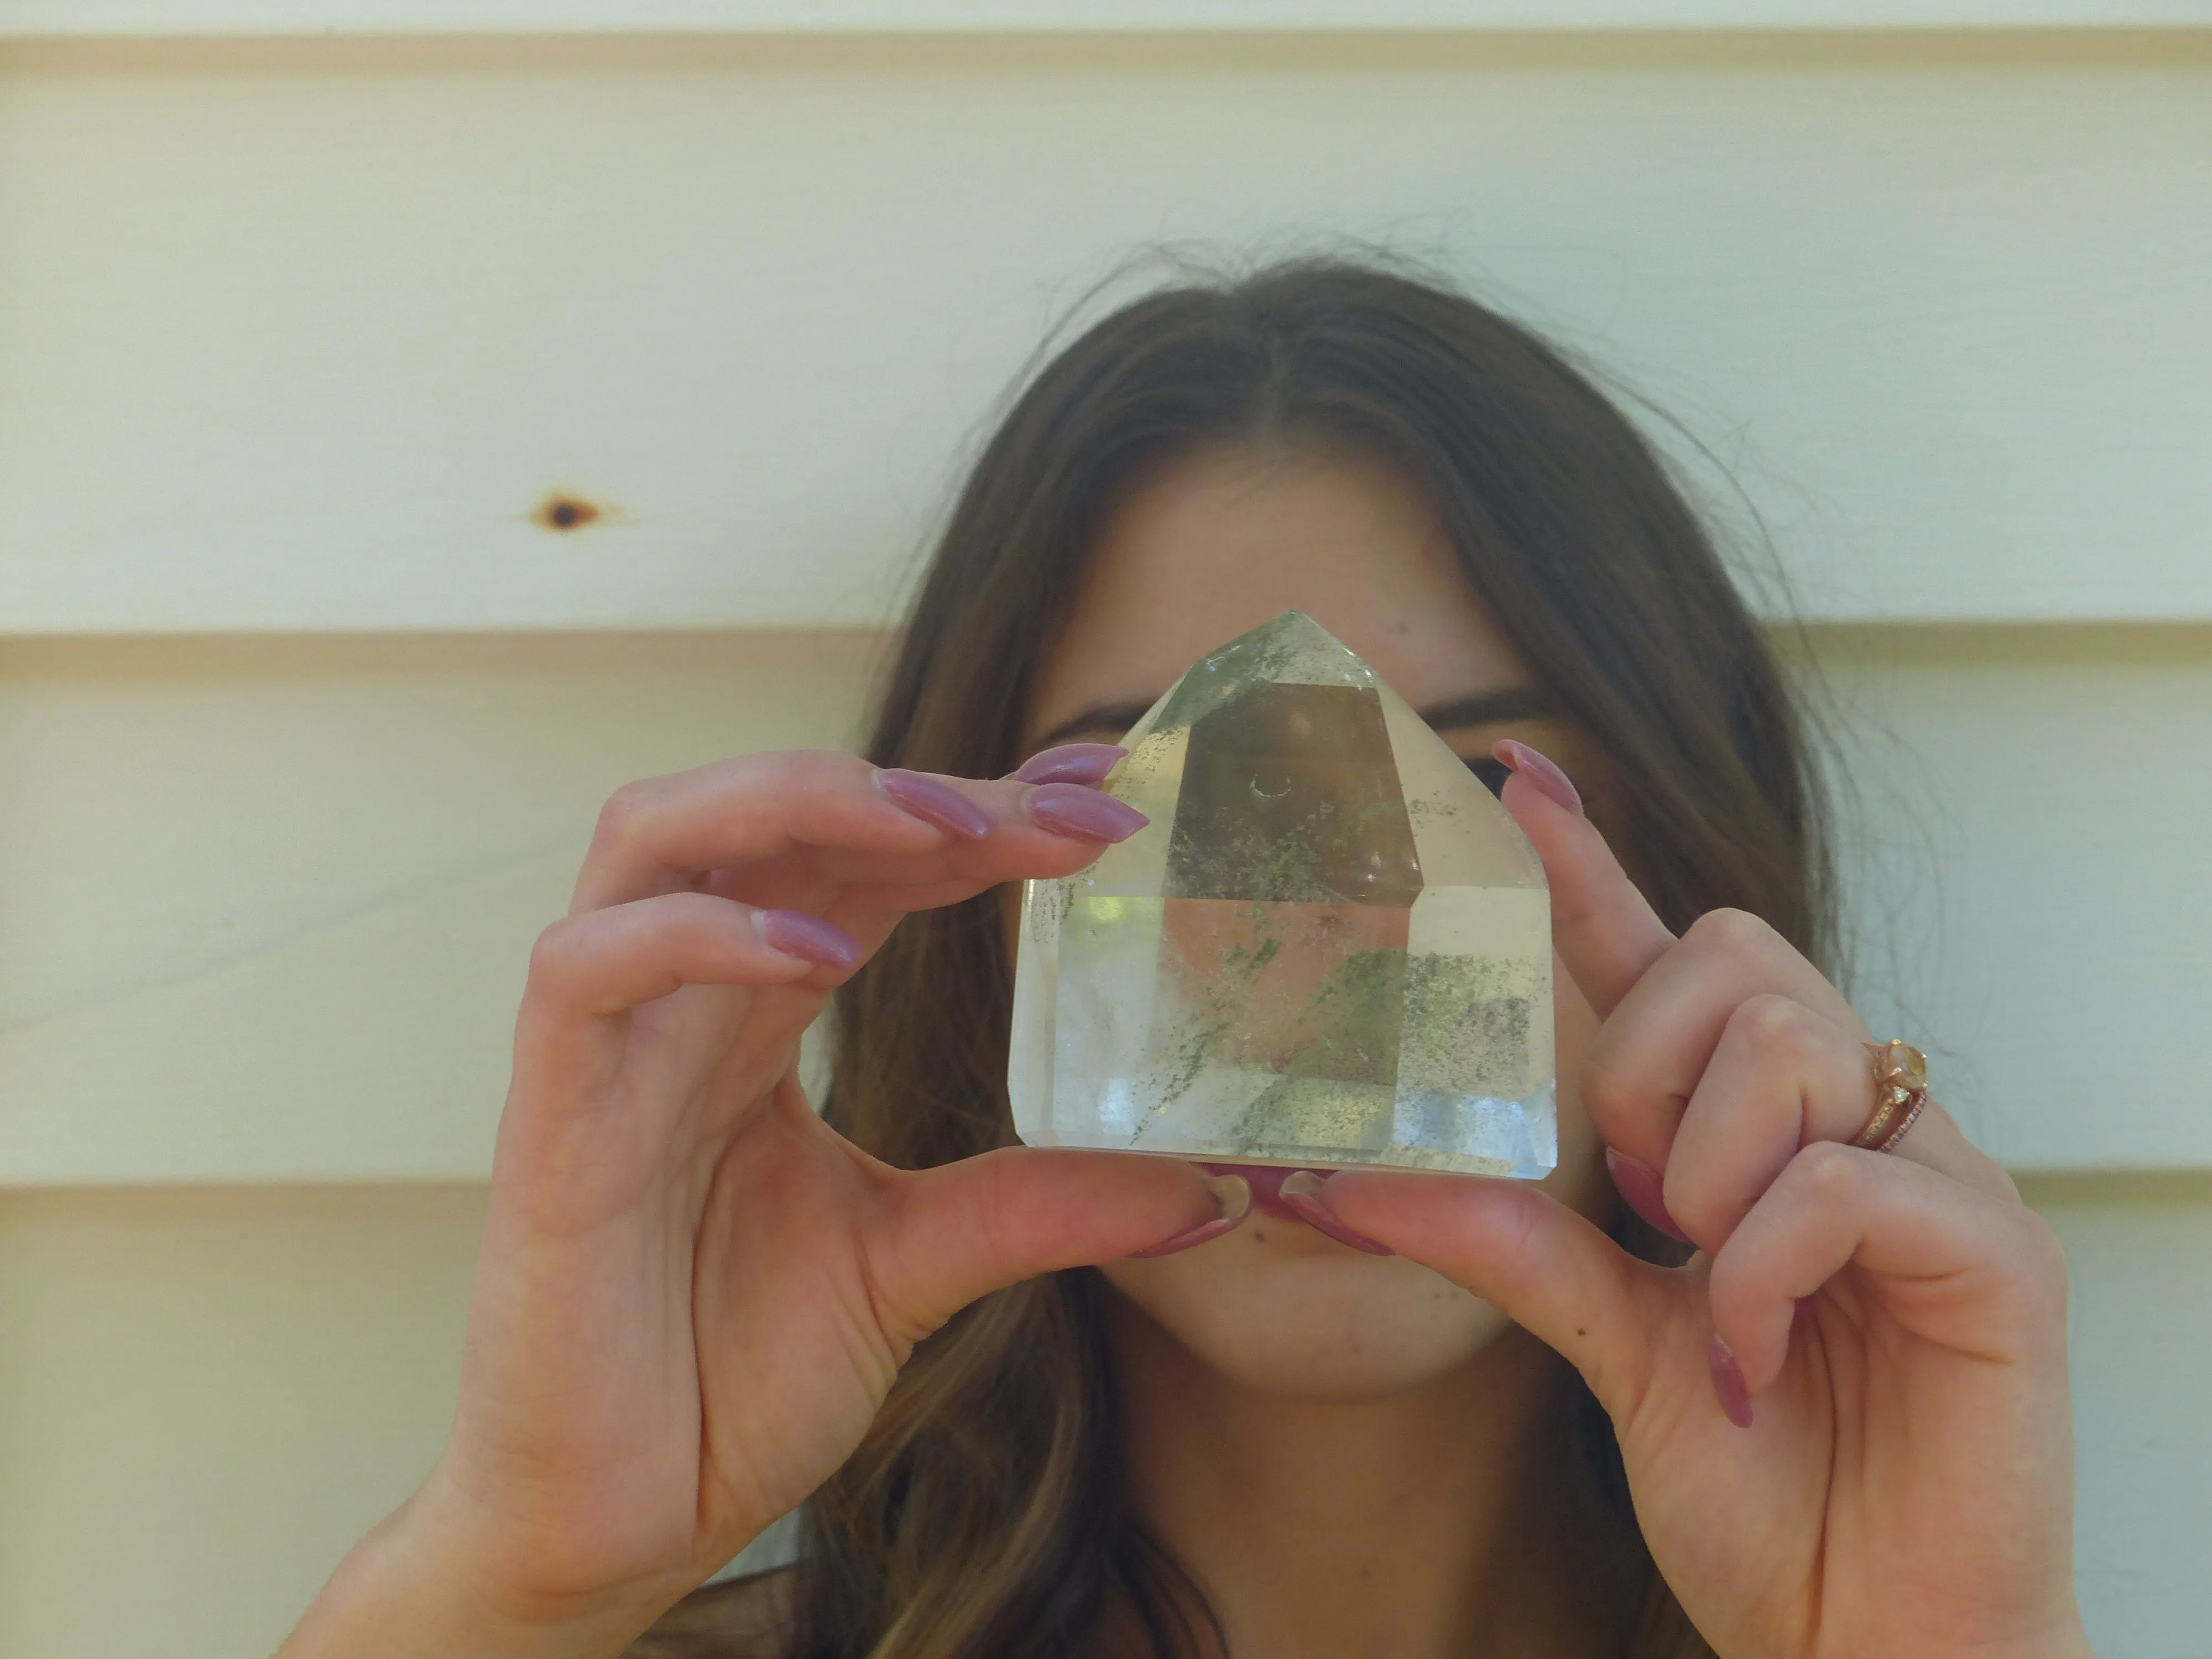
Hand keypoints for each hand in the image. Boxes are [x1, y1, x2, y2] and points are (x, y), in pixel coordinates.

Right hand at [280, 746, 1243, 1658]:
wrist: (621, 1524)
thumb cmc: (731, 1377)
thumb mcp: (916, 1263)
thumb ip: (1038, 1203)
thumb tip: (1208, 1189)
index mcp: (758, 1014)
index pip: (867, 860)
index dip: (982, 813)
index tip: (1111, 803)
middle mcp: (681, 1001)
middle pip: (773, 811)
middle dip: (919, 786)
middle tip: (1065, 805)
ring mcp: (607, 1048)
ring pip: (652, 832)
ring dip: (802, 801)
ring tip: (945, 829)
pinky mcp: (547, 1123)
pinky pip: (587, 970)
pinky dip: (701, 935)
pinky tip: (821, 955)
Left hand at [1311, 743, 2089, 1658]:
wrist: (1873, 1639)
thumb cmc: (1761, 1487)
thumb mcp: (1610, 1344)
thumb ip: (1506, 1242)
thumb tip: (1348, 1176)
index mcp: (1756, 1132)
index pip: (1671, 959)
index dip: (1592, 867)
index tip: (1513, 780)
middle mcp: (1852, 1121)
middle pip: (1737, 959)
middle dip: (1648, 1071)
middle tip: (1647, 1206)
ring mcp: (1934, 1172)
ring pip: (1791, 1038)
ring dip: (1708, 1164)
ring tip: (1714, 1282)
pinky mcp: (1998, 1250)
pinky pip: (1845, 1181)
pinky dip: (1764, 1264)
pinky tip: (1754, 1349)